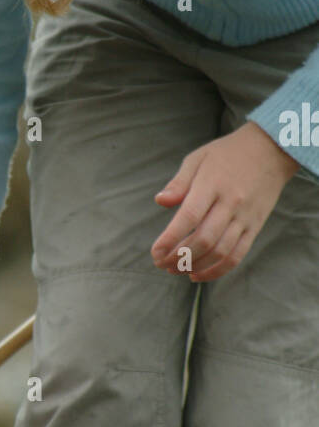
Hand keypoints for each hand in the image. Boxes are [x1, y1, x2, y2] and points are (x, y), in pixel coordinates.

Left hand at [150, 122, 298, 281]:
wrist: (271, 151)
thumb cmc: (227, 154)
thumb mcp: (198, 159)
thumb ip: (179, 182)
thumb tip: (160, 201)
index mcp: (212, 184)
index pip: (189, 217)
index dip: (171, 238)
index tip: (155, 252)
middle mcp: (231, 203)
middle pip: (204, 240)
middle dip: (179, 257)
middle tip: (161, 263)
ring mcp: (245, 217)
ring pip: (220, 252)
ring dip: (194, 266)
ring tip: (175, 270)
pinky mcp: (255, 227)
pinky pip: (237, 255)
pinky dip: (216, 271)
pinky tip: (197, 275)